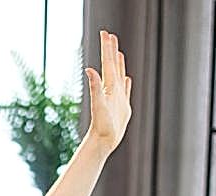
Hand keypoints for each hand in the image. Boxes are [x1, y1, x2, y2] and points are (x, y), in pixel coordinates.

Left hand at [83, 30, 132, 155]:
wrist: (103, 141)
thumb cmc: (101, 125)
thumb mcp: (99, 104)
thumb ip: (95, 87)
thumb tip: (88, 70)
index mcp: (108, 87)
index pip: (108, 63)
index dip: (107, 48)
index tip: (105, 33)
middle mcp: (112, 90)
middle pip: (112, 66)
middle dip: (111, 50)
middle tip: (110, 35)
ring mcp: (117, 98)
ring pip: (118, 76)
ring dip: (118, 64)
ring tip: (118, 53)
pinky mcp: (122, 107)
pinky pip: (125, 91)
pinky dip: (126, 83)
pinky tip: (126, 79)